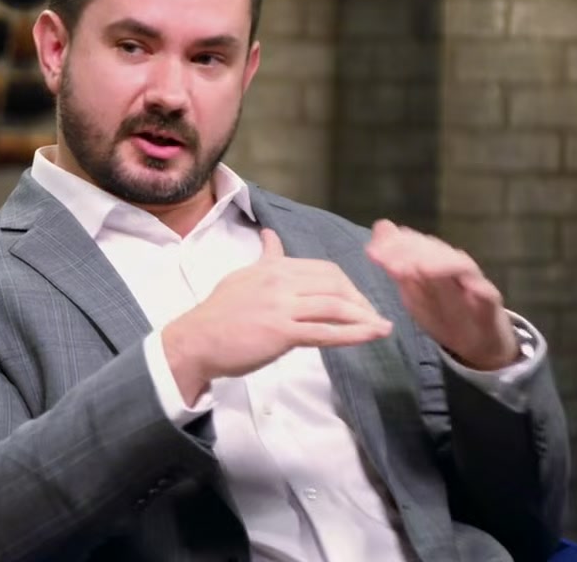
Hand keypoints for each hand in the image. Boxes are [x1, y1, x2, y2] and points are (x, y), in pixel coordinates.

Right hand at [163, 228, 391, 404]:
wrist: (195, 341)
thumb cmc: (219, 314)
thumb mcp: (243, 277)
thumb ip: (265, 258)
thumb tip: (271, 235)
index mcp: (274, 267)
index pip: (323, 269)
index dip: (347, 285)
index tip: (357, 301)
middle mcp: (280, 281)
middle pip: (335, 284)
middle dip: (359, 300)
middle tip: (372, 316)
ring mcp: (281, 306)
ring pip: (334, 306)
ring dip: (363, 317)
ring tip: (380, 327)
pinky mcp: (281, 332)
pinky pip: (325, 332)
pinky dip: (354, 334)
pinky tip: (371, 336)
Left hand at [365, 219, 516, 370]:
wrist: (478, 341)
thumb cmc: (444, 313)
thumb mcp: (414, 293)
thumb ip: (397, 265)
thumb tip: (379, 228)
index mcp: (433, 262)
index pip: (414, 245)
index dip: (394, 245)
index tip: (372, 251)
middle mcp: (453, 266)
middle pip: (435, 251)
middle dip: (412, 253)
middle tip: (390, 263)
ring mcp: (474, 282)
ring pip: (460, 266)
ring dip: (441, 264)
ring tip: (421, 267)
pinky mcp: (491, 301)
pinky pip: (486, 293)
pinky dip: (477, 288)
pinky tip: (468, 287)